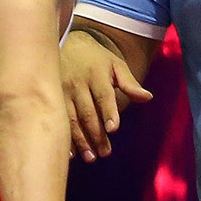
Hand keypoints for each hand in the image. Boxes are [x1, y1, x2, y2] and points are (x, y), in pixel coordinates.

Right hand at [60, 30, 150, 162]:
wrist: (68, 43)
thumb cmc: (97, 58)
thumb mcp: (115, 65)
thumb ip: (130, 83)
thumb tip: (148, 97)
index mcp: (96, 75)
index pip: (104, 95)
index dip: (108, 111)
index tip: (112, 128)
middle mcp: (78, 83)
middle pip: (88, 112)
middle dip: (96, 134)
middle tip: (105, 153)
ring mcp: (62, 91)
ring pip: (72, 119)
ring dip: (81, 140)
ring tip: (91, 158)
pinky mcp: (52, 97)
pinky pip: (59, 120)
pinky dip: (65, 137)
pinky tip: (71, 153)